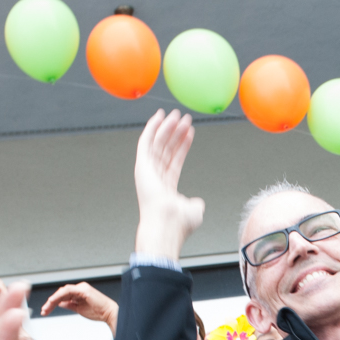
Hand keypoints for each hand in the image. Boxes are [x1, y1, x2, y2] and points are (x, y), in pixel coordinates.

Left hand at [41, 282, 118, 332]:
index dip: (53, 302)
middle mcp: (79, 288)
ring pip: (62, 291)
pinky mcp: (83, 290)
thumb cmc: (98, 312)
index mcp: (79, 292)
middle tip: (44, 311)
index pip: (63, 295)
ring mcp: (81, 288)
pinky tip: (53, 302)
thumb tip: (60, 304)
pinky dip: (59, 296)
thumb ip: (69, 305)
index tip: (46, 310)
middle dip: (51, 302)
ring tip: (46, 308)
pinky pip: (68, 291)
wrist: (109, 313)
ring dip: (53, 300)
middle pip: (61, 293)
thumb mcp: (79, 309)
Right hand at [135, 109, 204, 259]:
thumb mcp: (194, 211)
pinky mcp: (141, 165)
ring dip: (167, 127)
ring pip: (157, 143)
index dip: (182, 146)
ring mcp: (147, 171)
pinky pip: (146, 142)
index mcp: (165, 188)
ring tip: (177, 114)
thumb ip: (195, 203)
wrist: (167, 225)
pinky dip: (152, 128)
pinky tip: (159, 116)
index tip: (189, 132)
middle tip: (183, 118)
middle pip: (166, 149)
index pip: (174, 161)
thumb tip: (197, 202)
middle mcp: (154, 178)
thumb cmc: (179, 224)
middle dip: (175, 133)